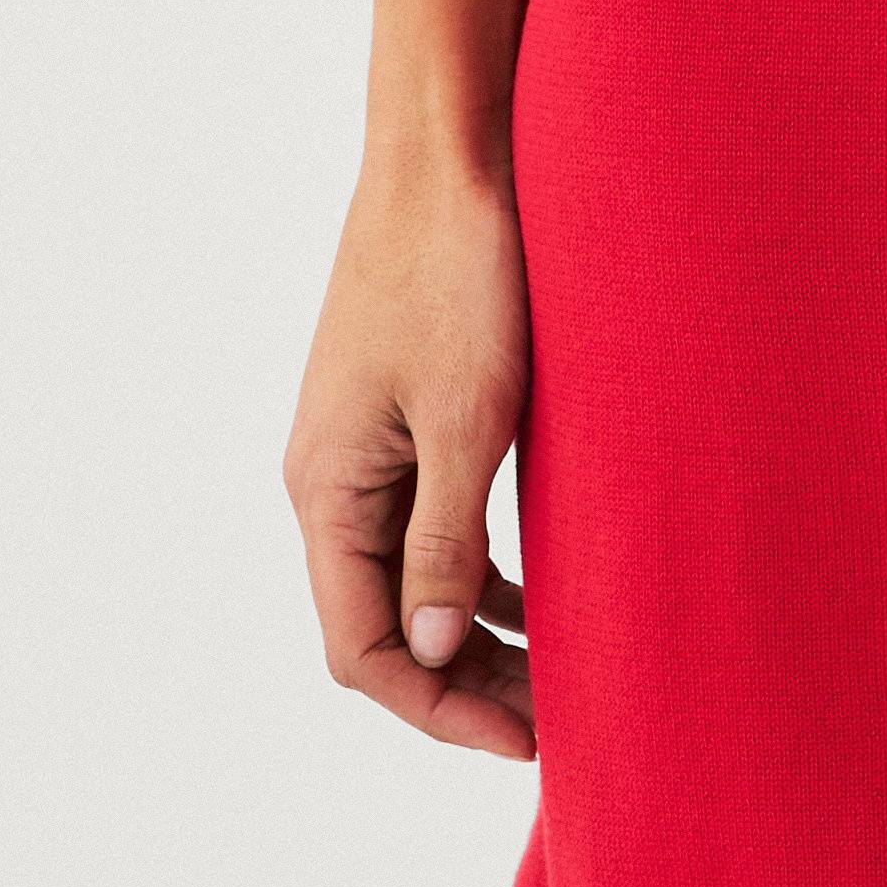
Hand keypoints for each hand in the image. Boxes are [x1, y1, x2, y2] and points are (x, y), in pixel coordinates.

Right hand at [283, 147, 535, 756]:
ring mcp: (363, 442)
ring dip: (474, 630)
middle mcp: (330, 476)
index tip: (525, 738)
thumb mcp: (466, 418)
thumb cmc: (461, 272)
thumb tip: (423, 654)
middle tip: (557, 720)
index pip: (360, 648)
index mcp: (328, 488)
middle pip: (380, 624)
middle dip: (461, 681)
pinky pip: (428, 520)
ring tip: (558, 672)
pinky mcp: (401, 409)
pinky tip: (543, 589)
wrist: (452, 149)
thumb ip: (442, 542)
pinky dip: (478, 568)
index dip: (438, 706)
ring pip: (408, 576)